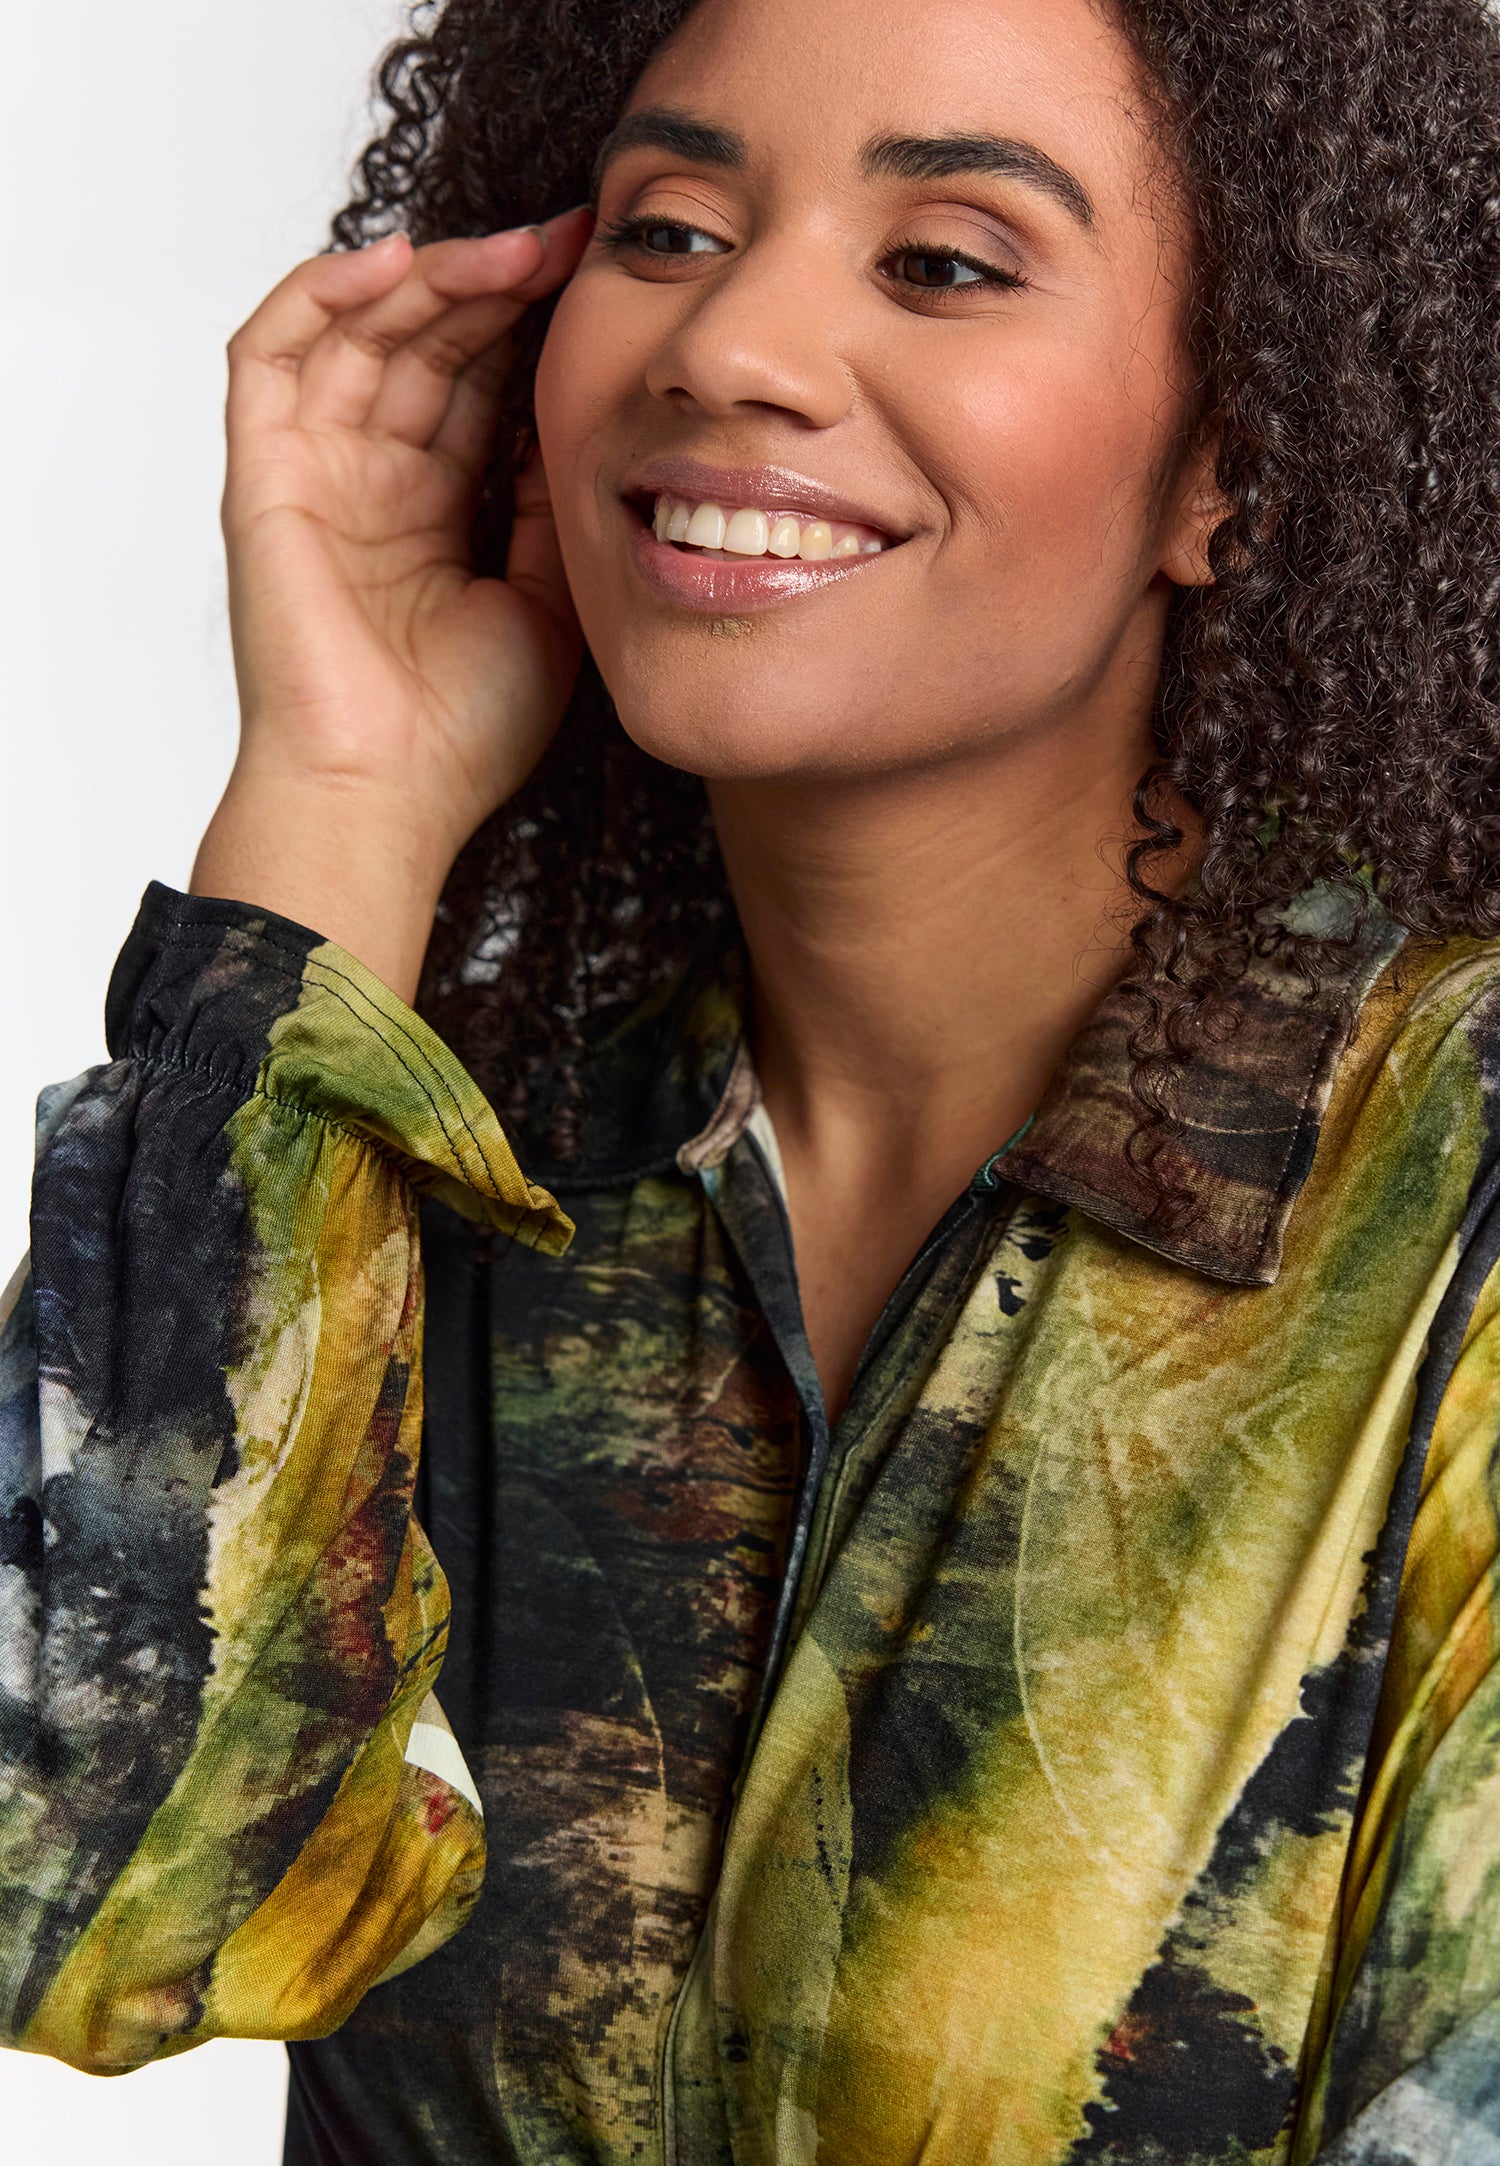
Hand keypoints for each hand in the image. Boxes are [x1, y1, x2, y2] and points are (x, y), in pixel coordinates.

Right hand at [192, 211, 592, 997]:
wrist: (389, 794)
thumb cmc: (465, 731)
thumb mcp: (550, 598)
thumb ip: (552, 505)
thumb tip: (582, 416)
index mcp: (437, 516)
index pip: (475, 387)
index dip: (527, 328)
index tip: (595, 280)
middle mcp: (373, 486)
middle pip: (423, 347)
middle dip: (492, 288)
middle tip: (565, 244)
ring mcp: (315, 476)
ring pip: (358, 333)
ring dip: (430, 280)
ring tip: (507, 251)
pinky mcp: (263, 477)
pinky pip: (272, 355)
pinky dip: (323, 294)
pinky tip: (396, 263)